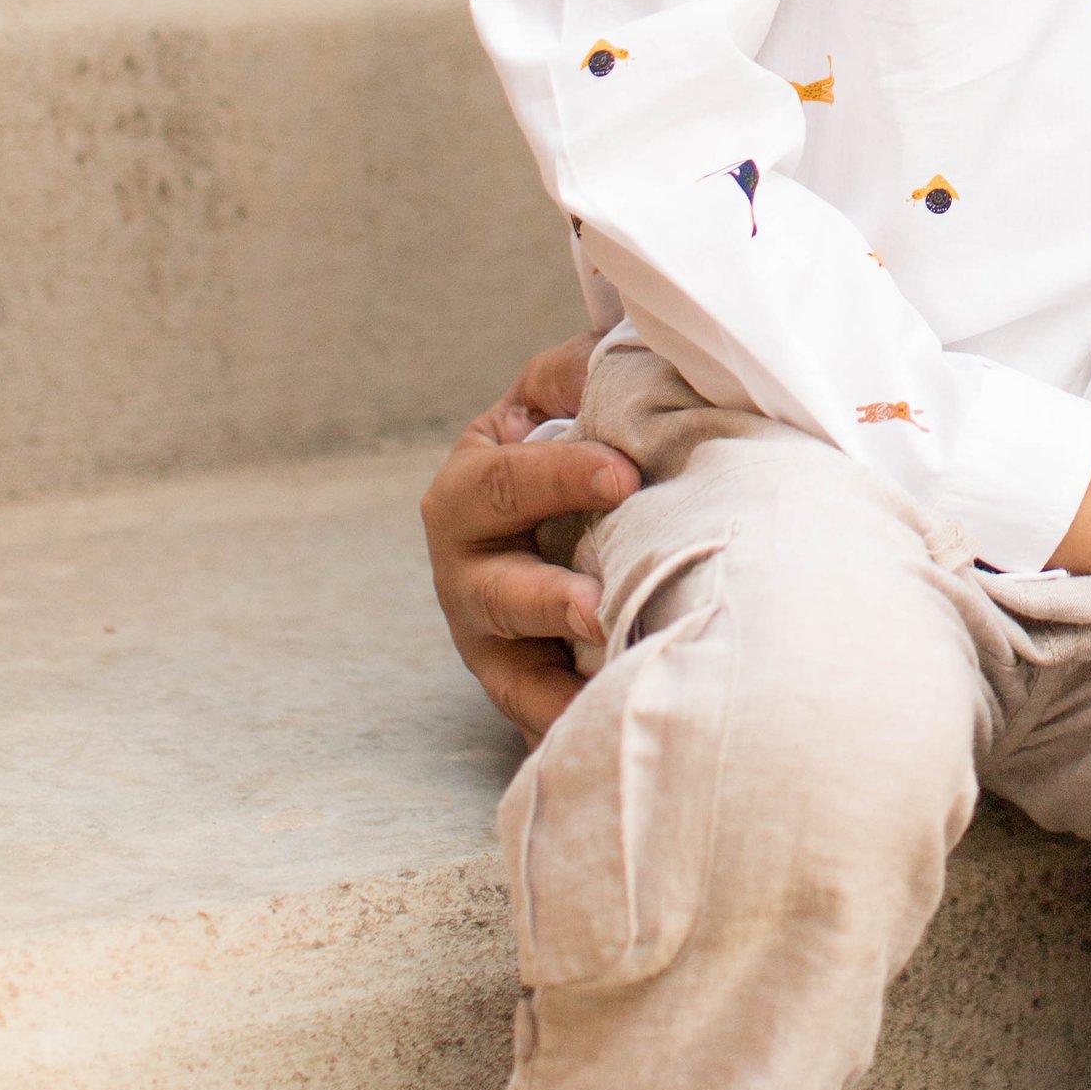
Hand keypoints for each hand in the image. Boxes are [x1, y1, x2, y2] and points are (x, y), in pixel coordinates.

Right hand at [420, 334, 641, 741]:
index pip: (507, 477)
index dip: (563, 476)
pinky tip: (604, 728)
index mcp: (474, 481)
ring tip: (601, 684)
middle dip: (549, 598)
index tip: (625, 475)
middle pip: (500, 586)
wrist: (569, 518)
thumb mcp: (561, 398)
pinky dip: (566, 724)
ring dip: (559, 690)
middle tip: (599, 605)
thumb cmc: (575, 445)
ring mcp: (485, 634)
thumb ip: (576, 373)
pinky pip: (536, 714)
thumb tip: (608, 361)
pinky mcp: (515, 685)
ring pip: (510, 665)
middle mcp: (465, 563)